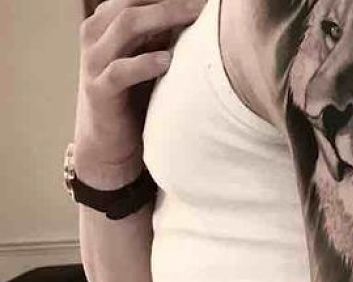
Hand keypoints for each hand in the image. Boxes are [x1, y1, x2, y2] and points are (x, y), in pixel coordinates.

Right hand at [74, 0, 205, 187]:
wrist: (107, 142)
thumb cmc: (133, 97)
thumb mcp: (146, 59)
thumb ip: (161, 36)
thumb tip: (197, 15)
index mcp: (106, 21)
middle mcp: (95, 34)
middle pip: (133, 3)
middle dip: (170, 2)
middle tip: (202, 4)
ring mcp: (94, 61)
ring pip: (126, 27)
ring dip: (162, 19)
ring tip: (193, 18)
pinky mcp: (99, 91)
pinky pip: (120, 70)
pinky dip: (144, 63)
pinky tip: (167, 61)